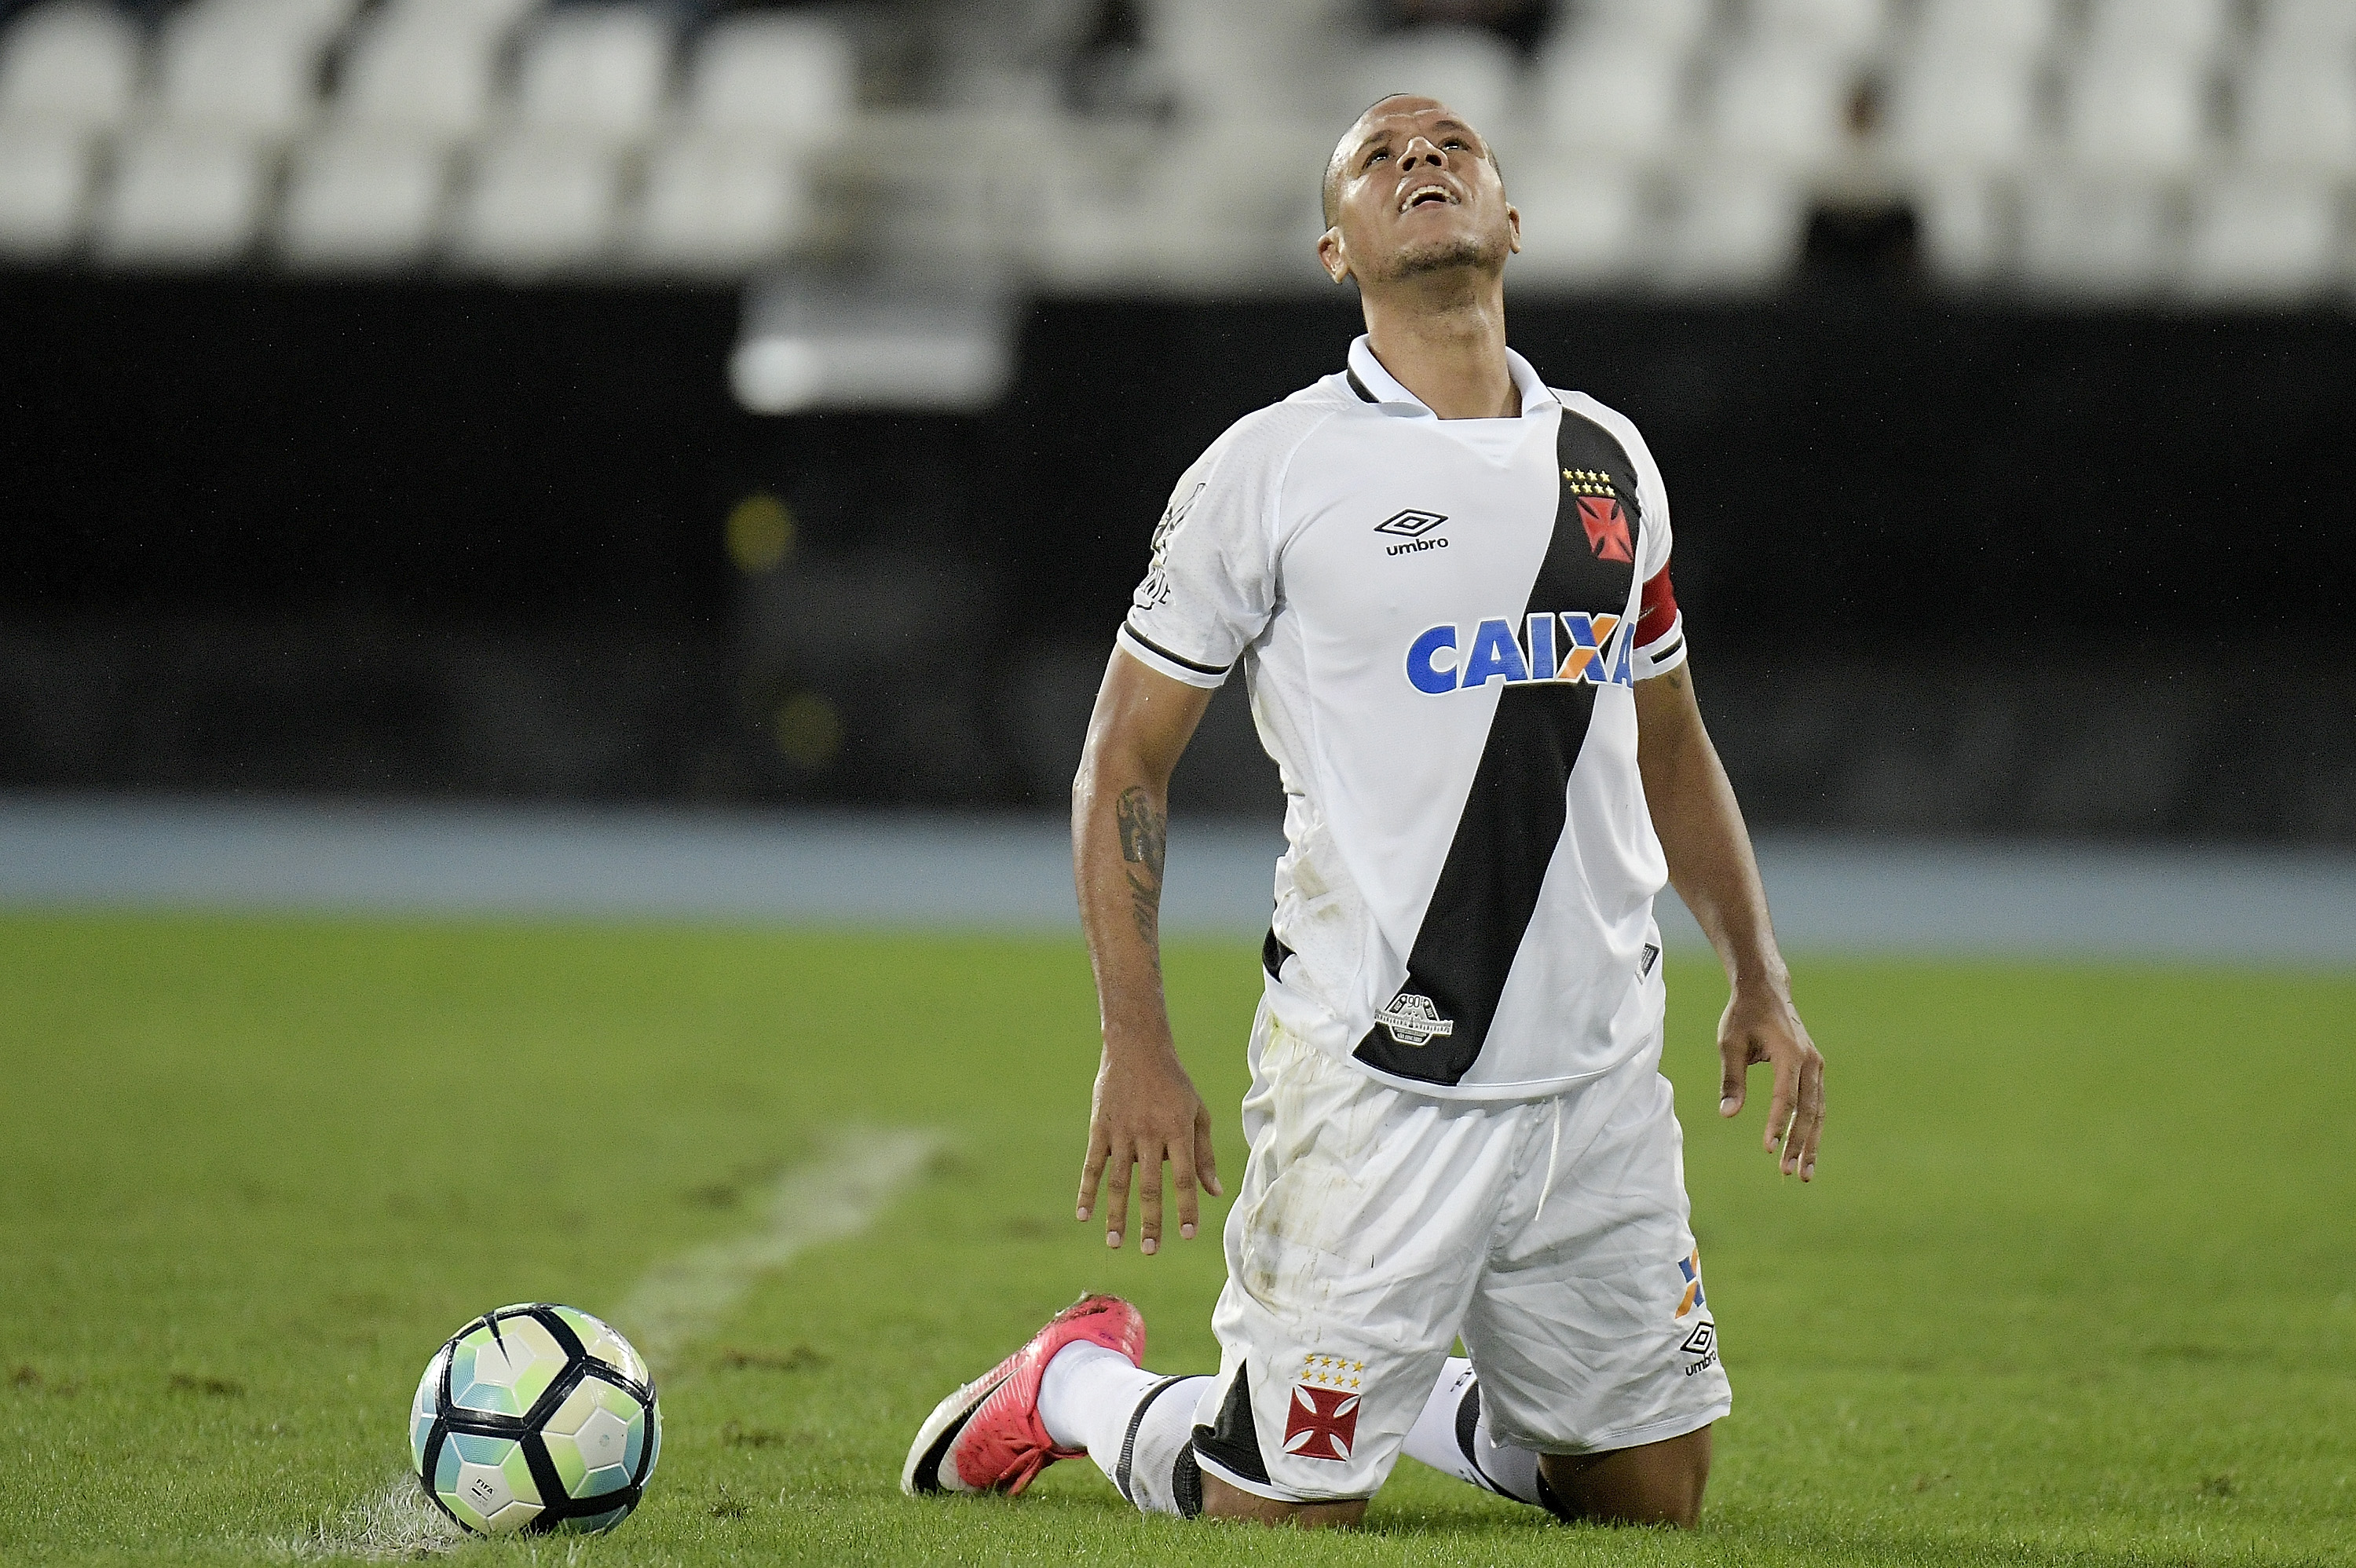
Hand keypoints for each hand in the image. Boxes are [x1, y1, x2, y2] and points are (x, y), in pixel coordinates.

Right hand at [1077, 1044, 1223, 1253]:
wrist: (1137, 1048)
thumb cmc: (1174, 1083)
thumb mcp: (1198, 1113)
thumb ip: (1205, 1154)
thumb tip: (1215, 1192)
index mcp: (1178, 1130)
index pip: (1185, 1178)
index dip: (1186, 1207)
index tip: (1189, 1235)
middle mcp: (1150, 1134)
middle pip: (1151, 1186)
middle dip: (1151, 1221)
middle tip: (1150, 1250)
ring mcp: (1122, 1132)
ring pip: (1119, 1181)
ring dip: (1117, 1214)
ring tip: (1116, 1243)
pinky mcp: (1100, 1128)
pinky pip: (1092, 1165)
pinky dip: (1086, 1190)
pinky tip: (1083, 1214)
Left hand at [1716, 985, 1824, 1180]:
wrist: (1766, 991)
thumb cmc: (1743, 1016)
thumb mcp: (1729, 1043)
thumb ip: (1731, 1079)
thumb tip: (1728, 1114)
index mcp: (1789, 1052)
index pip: (1785, 1096)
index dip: (1777, 1123)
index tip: (1768, 1148)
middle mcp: (1809, 1061)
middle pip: (1808, 1110)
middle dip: (1800, 1144)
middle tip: (1790, 1174)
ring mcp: (1815, 1066)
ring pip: (1817, 1111)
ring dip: (1810, 1143)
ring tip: (1803, 1174)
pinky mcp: (1814, 1070)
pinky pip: (1817, 1104)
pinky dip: (1811, 1128)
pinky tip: (1805, 1151)